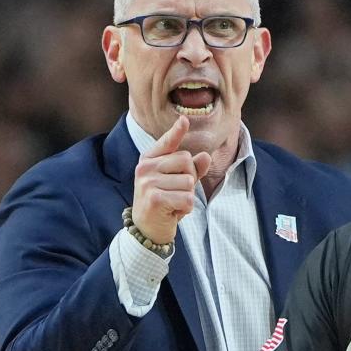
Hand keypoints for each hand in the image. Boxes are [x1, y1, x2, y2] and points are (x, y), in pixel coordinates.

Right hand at [132, 116, 211, 244]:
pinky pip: (187, 199)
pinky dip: (186, 209)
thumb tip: (205, 156)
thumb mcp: (177, 183)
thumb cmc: (163, 202)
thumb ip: (191, 169)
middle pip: (186, 161)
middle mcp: (145, 168)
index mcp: (148, 160)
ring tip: (173, 203)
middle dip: (189, 179)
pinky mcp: (155, 199)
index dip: (177, 132)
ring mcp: (148, 183)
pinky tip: (173, 212)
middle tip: (176, 193)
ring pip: (189, 182)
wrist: (146, 230)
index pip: (167, 143)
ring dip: (187, 196)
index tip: (184, 120)